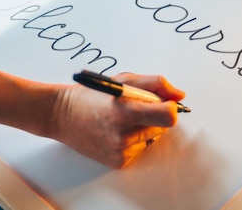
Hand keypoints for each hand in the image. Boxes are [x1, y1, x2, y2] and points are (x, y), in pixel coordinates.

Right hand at [51, 73, 184, 167]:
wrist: (61, 114)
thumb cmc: (90, 96)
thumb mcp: (122, 80)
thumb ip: (154, 84)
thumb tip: (179, 95)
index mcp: (124, 110)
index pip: (167, 116)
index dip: (170, 108)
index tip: (165, 103)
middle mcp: (123, 134)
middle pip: (162, 127)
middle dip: (154, 115)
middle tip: (133, 107)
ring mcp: (120, 150)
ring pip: (152, 138)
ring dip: (143, 127)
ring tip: (120, 119)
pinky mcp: (118, 161)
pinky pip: (140, 150)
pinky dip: (133, 140)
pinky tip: (115, 131)